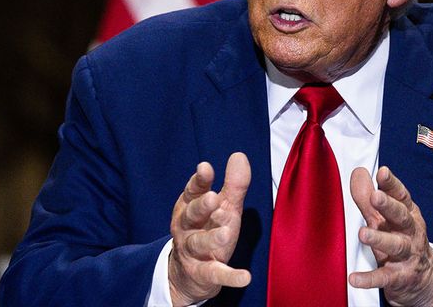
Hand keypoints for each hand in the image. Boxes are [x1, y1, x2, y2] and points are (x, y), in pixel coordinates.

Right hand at [167, 152, 251, 306]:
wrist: (192, 271)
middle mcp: (187, 227)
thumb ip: (233, 184)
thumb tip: (239, 155)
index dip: (199, 180)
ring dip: (212, 238)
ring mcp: (192, 251)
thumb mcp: (224, 206)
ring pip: (199, 243)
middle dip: (201, 207)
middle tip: (213, 198)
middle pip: (192, 215)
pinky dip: (230, 277)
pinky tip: (245, 277)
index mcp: (190, 206)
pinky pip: (215, 274)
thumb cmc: (210, 228)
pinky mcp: (203, 273)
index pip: (192, 191)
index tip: (206, 168)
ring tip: (226, 233)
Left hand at [349, 166, 432, 306]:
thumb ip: (369, 197)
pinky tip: (354, 278)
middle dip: (389, 206)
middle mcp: (410, 232)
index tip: (382, 172)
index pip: (401, 196)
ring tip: (363, 233)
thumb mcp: (385, 218)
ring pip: (395, 246)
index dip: (392, 184)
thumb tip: (358, 173)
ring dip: (380, 239)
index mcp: (408, 214)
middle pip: (401, 217)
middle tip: (376, 197)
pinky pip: (384, 277)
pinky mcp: (399, 277)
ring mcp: (407, 255)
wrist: (424, 279)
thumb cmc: (400, 239)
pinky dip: (369, 278)